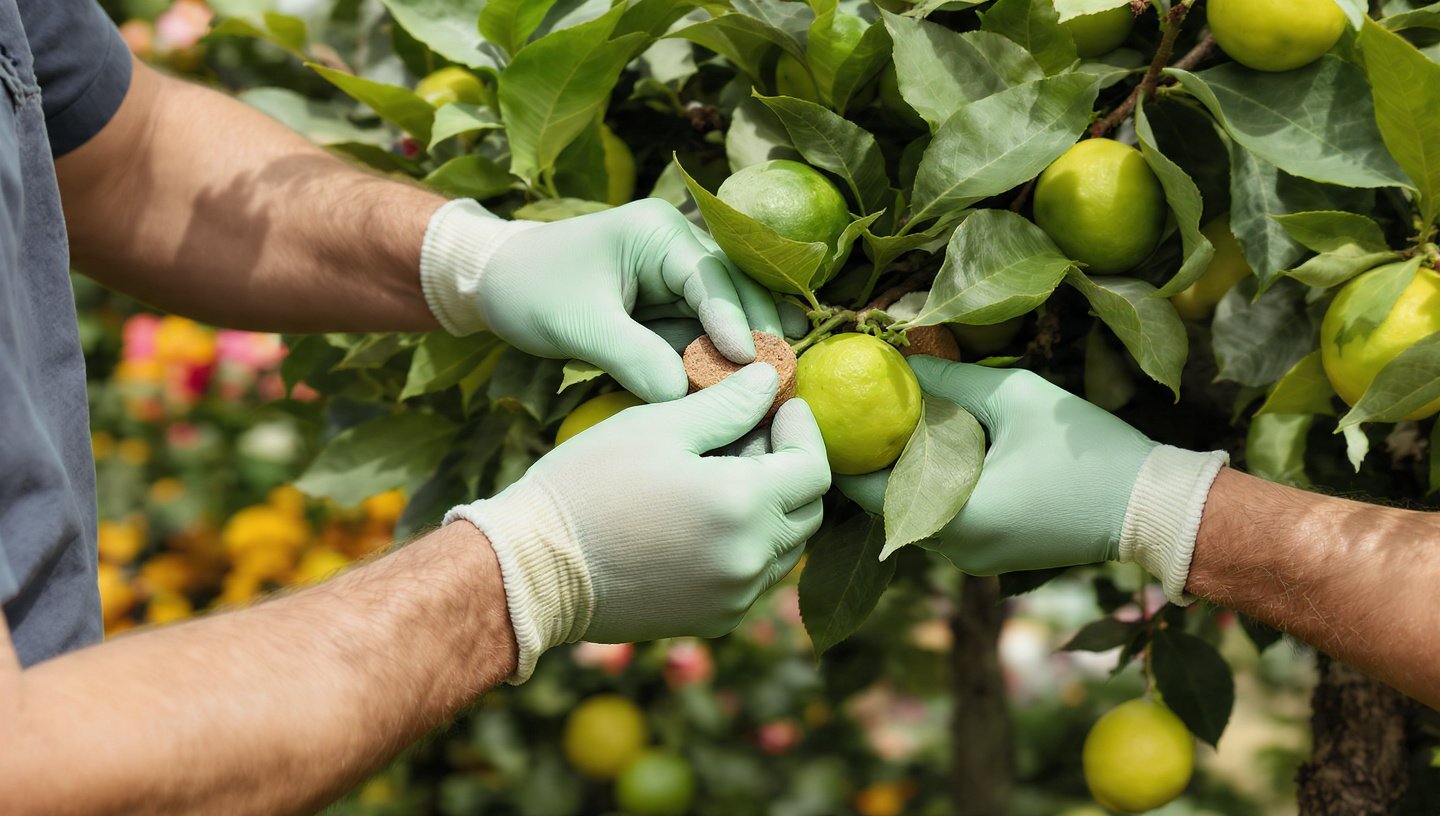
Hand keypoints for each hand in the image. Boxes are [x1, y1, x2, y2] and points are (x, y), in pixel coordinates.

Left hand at [420, 198, 780, 401]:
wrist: (497, 285)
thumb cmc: (532, 291)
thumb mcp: (580, 326)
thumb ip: (634, 357)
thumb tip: (683, 395)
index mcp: (658, 232)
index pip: (710, 276)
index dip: (735, 319)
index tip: (750, 361)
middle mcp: (677, 247)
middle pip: (734, 290)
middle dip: (756, 333)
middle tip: (782, 377)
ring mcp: (677, 276)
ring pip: (727, 313)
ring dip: (747, 347)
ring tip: (782, 382)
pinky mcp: (670, 305)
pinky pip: (705, 331)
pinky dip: (723, 357)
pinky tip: (751, 383)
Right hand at [445, 364, 829, 680]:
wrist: (532, 569)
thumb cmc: (588, 485)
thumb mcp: (657, 427)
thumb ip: (726, 404)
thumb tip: (771, 380)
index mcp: (743, 505)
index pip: (814, 467)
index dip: (802, 430)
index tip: (777, 407)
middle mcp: (751, 560)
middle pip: (808, 510)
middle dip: (791, 468)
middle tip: (748, 437)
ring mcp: (734, 598)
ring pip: (785, 546)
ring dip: (772, 509)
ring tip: (722, 476)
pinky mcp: (713, 621)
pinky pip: (754, 578)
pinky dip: (747, 545)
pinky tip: (703, 520)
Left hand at [836, 357, 1225, 600]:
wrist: (1153, 508)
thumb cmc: (1088, 451)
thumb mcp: (1014, 397)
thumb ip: (948, 380)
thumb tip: (897, 359)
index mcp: (953, 518)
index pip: (863, 488)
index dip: (842, 446)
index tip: (827, 409)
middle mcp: (953, 550)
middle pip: (884, 501)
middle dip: (873, 454)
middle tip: (857, 406)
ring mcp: (971, 560)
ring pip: (912, 511)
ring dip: (905, 470)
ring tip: (896, 420)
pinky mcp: (989, 556)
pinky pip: (941, 519)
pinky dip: (933, 486)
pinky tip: (937, 446)